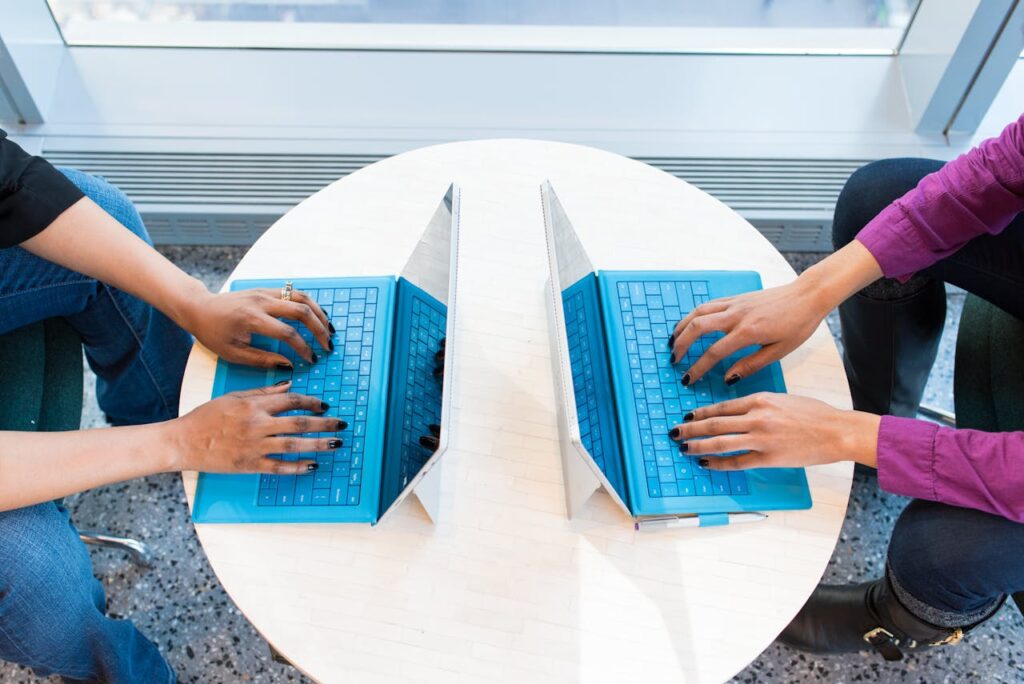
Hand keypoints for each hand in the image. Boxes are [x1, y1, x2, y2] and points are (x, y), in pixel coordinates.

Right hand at [166, 382, 346, 473]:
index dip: (311, 402)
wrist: (184, 441)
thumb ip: (263, 392)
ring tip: (336, 443)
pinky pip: (279, 467)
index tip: (325, 405)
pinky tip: (313, 466)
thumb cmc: (207, 417)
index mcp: (254, 405)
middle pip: (299, 422)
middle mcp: (258, 425)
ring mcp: (255, 446)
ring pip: (294, 445)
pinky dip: (298, 467)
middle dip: (324, 423)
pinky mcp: (249, 465)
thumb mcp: (234, 396)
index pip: (290, 400)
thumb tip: (290, 385)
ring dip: (318, 444)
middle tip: (342, 424)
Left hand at [181, 284, 333, 366]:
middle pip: (301, 311)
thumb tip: (288, 364)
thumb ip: (262, 359)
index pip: (287, 333)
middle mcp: (262, 302)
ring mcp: (265, 292)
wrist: (200, 308)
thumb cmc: (213, 333)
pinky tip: (317, 316)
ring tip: (329, 329)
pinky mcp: (267, 290)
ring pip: (302, 297)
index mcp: (252, 319)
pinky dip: (310, 304)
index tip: (312, 359)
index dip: (303, 348)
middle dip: (319, 329)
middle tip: (328, 345)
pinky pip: (294, 293)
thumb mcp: (233, 353)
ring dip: (319, 313)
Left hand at [668, 392, 879, 469]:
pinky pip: (736, 462)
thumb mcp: (783, 399)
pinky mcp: (768, 458)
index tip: (687, 416)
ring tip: (683, 448)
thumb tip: (740, 412)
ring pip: (719, 442)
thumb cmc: (815, 414)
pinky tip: (706, 464)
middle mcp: (756, 417)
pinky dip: (718, 463)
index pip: (721, 406)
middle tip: (674, 432)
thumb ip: (760, 404)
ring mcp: (760, 438)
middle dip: (690, 429)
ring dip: (698, 446)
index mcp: (760, 399)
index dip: (700, 413)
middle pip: (714, 423)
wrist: (836, 431)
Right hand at [669, 278, 828, 384]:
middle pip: (697, 328)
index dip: (698, 368)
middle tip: (674, 359)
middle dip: (681, 344)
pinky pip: (708, 305)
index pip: (714, 352)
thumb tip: (728, 378)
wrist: (807, 296)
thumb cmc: (798, 324)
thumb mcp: (779, 351)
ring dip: (682, 326)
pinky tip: (690, 324)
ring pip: (698, 312)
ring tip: (674, 341)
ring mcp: (734, 304)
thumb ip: (751, 365)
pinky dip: (694, 315)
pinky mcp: (736, 298)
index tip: (688, 379)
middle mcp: (736, 315)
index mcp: (748, 332)